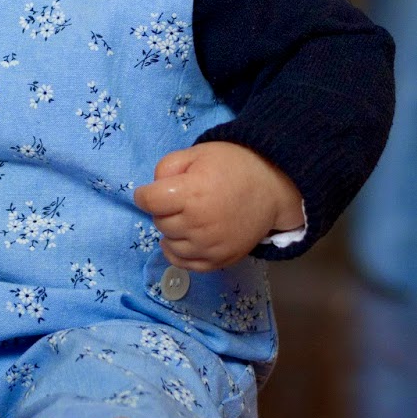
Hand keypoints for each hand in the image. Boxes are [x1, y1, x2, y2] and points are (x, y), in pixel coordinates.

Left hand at [133, 143, 303, 271]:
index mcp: (192, 194)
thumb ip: (167, 167)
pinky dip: (178, 252)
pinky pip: (184, 264)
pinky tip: (185, 238)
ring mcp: (210, 246)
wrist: (271, 187)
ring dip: (172, 231)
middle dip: (163, 210)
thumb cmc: (232, 166)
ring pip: (169, 244)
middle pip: (159, 222)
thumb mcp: (196, 153)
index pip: (149, 201)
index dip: (145, 194)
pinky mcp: (219, 260)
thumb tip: (152, 190)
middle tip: (180, 200)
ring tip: (187, 217)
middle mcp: (199, 224)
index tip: (152, 192)